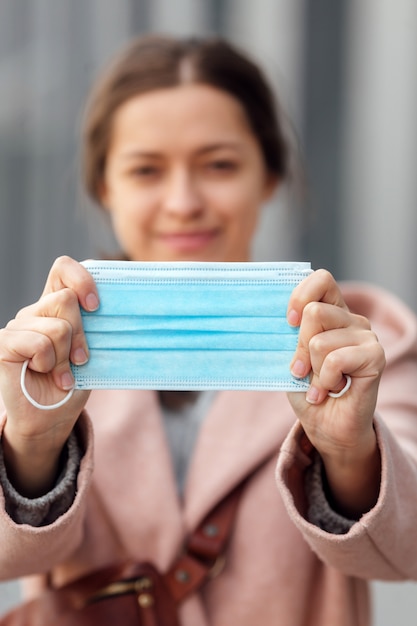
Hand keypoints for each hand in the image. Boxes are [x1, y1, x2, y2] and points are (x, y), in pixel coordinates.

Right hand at [0, 256, 98, 495]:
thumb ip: (95, 327)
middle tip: (79, 360)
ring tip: (62, 372)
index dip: (82, 279)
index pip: (63, 268)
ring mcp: (17, 326)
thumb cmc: (74, 382)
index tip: (96, 307)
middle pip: (66, 300)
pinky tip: (47, 374)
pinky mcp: (4, 344)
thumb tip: (121, 311)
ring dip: (65, 357)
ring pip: (57, 326)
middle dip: (81, 335)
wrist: (51, 418)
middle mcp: (35, 311)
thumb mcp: (92, 351)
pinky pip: (37, 342)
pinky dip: (49, 363)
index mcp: (56, 305)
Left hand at [286, 269, 385, 516]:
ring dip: (313, 371)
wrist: (327, 427)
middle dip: (300, 348)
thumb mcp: (290, 359)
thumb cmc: (307, 390)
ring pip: (321, 341)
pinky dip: (326, 381)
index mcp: (331, 312)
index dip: (300, 295)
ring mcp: (366, 336)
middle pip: (315, 312)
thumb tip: (272, 319)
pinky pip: (336, 360)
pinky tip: (330, 390)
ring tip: (319, 385)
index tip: (288, 323)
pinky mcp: (375, 356)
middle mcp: (351, 319)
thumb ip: (288, 337)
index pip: (321, 280)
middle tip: (301, 370)